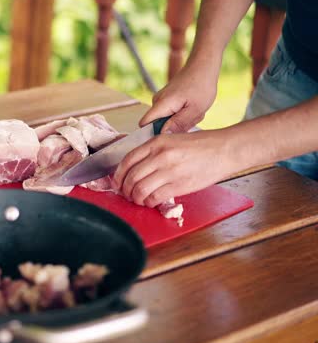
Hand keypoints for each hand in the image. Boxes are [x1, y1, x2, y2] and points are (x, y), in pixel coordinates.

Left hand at [111, 130, 239, 207]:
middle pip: (131, 177)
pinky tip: (151, 202)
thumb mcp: (172, 139)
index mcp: (156, 142)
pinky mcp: (179, 185)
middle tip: (126, 194)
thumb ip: (154, 151)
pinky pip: (155, 197)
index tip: (117, 182)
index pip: (127, 160)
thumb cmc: (200, 145)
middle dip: (125, 189)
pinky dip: (149, 202)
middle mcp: (160, 155)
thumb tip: (136, 168)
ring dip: (135, 198)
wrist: (224, 150)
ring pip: (140, 189)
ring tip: (138, 200)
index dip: (118, 175)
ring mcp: (169, 171)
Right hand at [140, 59, 218, 132]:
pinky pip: (170, 114)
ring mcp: (160, 100)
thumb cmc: (201, 85)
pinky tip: (192, 108)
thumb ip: (178, 124)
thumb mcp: (195, 110)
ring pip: (166, 120)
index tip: (170, 137)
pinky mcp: (166, 99)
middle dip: (173, 128)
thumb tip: (163, 135)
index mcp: (161, 104)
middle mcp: (156, 102)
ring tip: (193, 112)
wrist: (203, 66)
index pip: (144, 125)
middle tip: (190, 119)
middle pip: (157, 124)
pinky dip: (182, 115)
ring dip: (180, 121)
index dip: (152, 134)